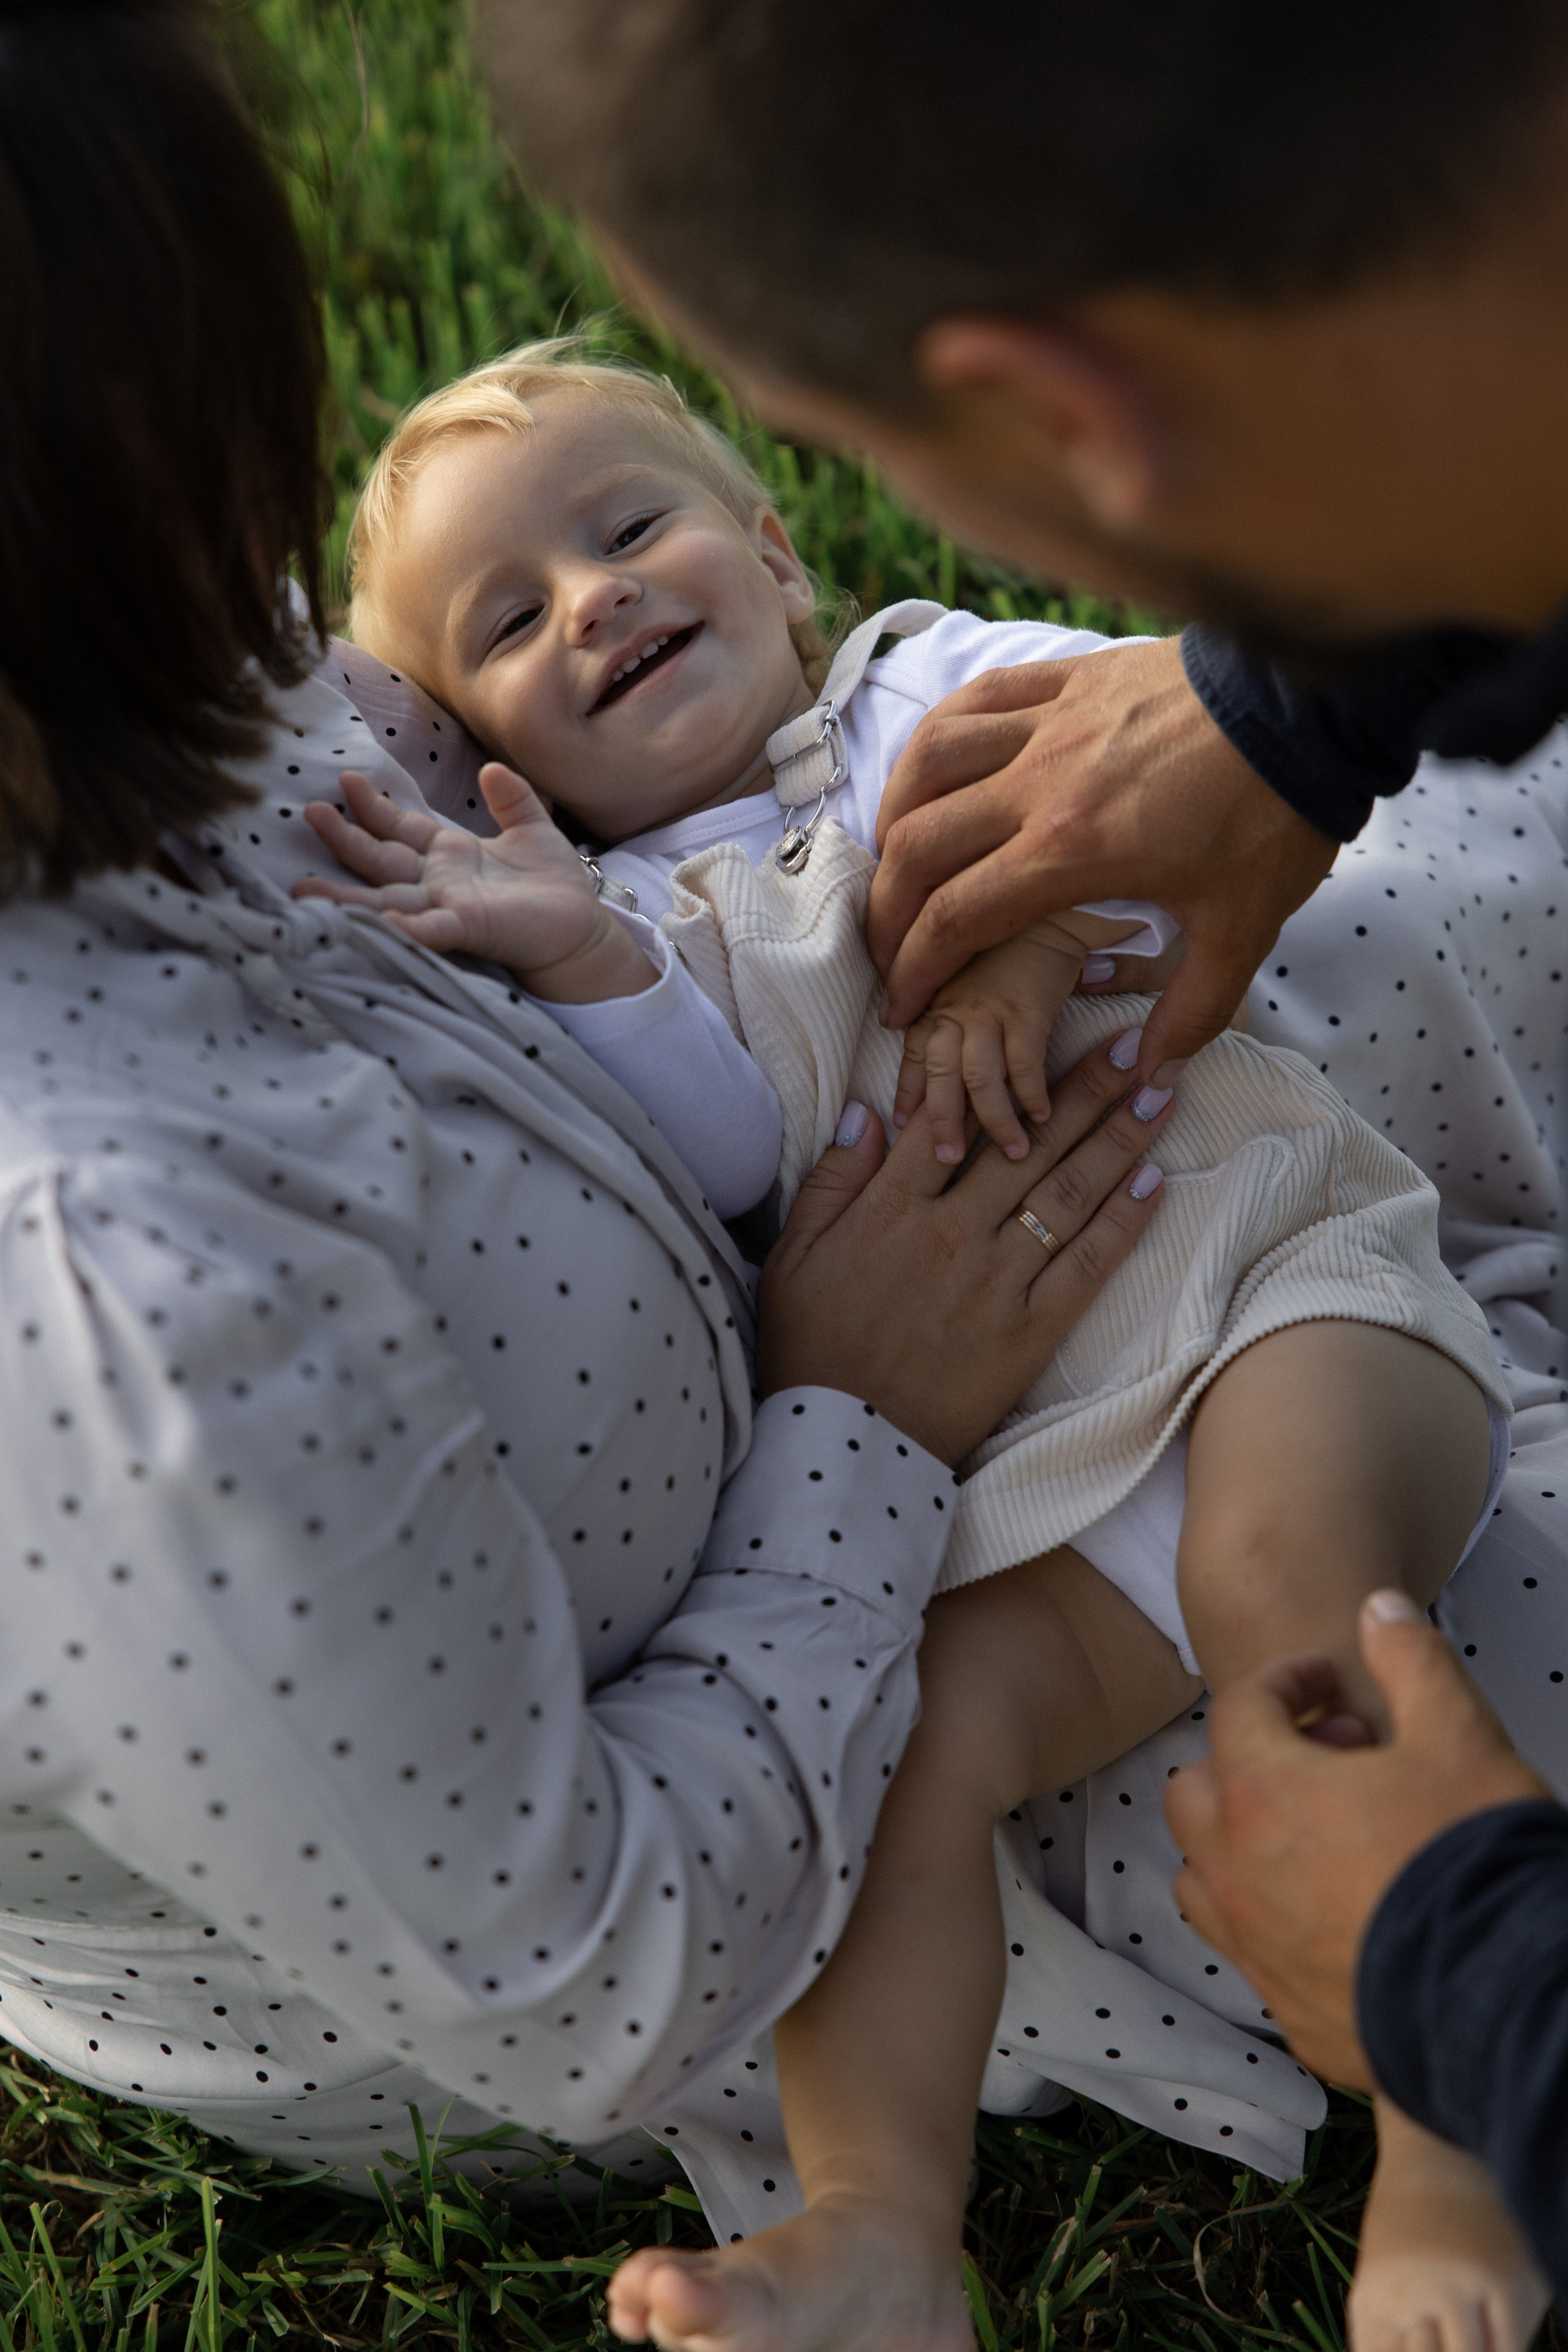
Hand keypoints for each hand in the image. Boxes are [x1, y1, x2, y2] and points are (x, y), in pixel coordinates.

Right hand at [293, 765, 656, 1003]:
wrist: (583, 929)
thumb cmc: (555, 885)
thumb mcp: (533, 829)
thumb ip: (512, 799)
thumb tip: (492, 769)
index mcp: (451, 855)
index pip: (401, 828)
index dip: (373, 806)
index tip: (345, 779)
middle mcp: (439, 882)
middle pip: (382, 860)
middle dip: (345, 839)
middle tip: (308, 813)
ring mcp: (448, 907)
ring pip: (388, 900)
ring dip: (347, 898)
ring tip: (303, 891)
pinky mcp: (468, 928)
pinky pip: (428, 927)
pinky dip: (403, 926)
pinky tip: (377, 924)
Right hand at [757, 1035, 1175, 1464]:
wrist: (841, 1448)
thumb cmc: (810, 1351)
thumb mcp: (794, 1257)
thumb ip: (832, 1181)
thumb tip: (867, 1110)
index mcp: (891, 1207)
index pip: (956, 1118)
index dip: (1003, 1069)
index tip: (1046, 1031)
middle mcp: (952, 1232)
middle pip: (1030, 1143)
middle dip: (1088, 1089)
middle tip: (1136, 1045)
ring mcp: (995, 1282)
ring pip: (1067, 1193)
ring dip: (1120, 1139)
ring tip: (1160, 1093)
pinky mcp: (1027, 1333)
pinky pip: (1084, 1265)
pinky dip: (1122, 1221)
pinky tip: (1154, 1180)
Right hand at [867, 636, 1336, 1086]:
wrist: (1312, 707)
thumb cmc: (1274, 816)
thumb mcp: (1243, 930)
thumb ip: (1192, 1009)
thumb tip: (1150, 1073)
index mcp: (1072, 852)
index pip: (955, 917)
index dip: (913, 969)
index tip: (899, 1005)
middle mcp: (1038, 784)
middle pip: (918, 846)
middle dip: (884, 910)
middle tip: (885, 949)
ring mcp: (1048, 724)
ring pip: (927, 762)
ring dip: (895, 815)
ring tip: (894, 857)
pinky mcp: (1067, 680)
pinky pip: (974, 702)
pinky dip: (936, 738)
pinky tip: (931, 767)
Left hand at [893, 924, 1081, 1162]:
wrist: (1049, 902)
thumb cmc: (1011, 936)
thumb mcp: (968, 966)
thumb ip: (950, 1000)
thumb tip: (932, 1032)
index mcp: (937, 998)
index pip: (915, 1054)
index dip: (908, 1092)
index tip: (903, 1127)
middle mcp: (955, 1006)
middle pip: (938, 1074)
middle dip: (940, 1121)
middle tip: (948, 1160)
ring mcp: (989, 1009)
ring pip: (978, 1078)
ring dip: (993, 1120)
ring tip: (1012, 1154)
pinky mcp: (1028, 1009)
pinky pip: (1025, 1064)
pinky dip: (1032, 1094)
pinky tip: (1043, 1117)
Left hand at [1165, 1593, 1549, 2086]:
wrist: (1507, 2004)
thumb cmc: (1472, 1860)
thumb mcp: (1460, 1735)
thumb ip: (1412, 1659)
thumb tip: (1380, 1609)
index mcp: (1262, 1792)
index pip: (1239, 1707)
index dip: (1283, 1680)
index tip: (1326, 1679)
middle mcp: (1235, 1871)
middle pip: (1194, 1791)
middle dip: (1244, 1759)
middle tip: (1324, 1758)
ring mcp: (1253, 1947)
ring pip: (1200, 1876)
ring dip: (1239, 1842)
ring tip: (1314, 1834)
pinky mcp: (1284, 2010)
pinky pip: (1246, 1948)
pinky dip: (1267, 1915)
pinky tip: (1332, 1908)